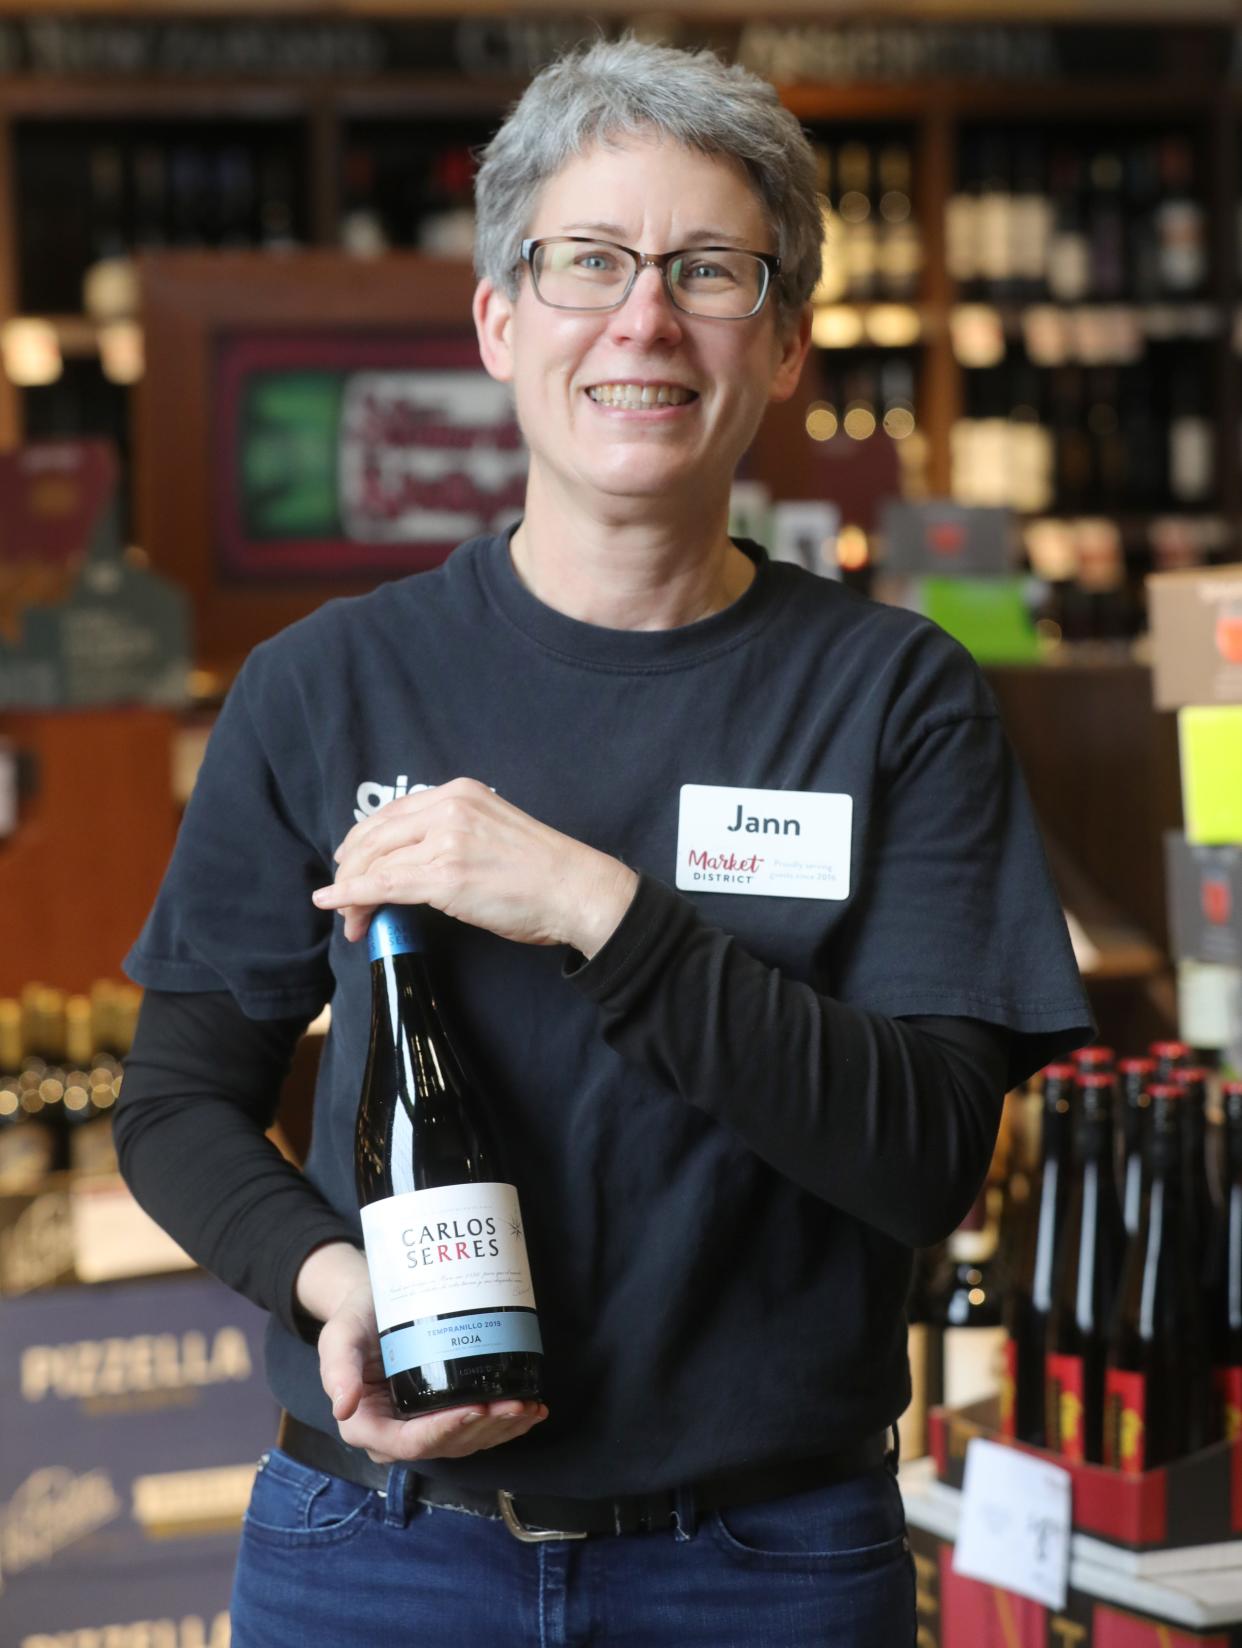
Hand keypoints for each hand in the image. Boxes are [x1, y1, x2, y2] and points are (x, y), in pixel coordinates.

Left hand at [312, 777, 636, 956]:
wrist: (575, 889)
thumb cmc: (541, 872)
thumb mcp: (491, 831)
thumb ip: (453, 834)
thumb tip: (413, 862)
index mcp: (459, 793)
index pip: (393, 813)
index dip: (363, 841)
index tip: (351, 863)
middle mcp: (449, 808)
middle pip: (375, 834)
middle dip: (350, 867)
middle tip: (341, 895)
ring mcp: (447, 841)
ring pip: (374, 862)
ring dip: (350, 890)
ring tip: (347, 916)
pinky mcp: (446, 877)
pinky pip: (383, 885)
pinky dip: (351, 896)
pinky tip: (336, 906)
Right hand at [318, 1274, 547, 1463]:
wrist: (375, 1301)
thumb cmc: (356, 1318)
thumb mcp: (340, 1335)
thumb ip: (337, 1368)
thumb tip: (343, 1406)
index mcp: (365, 1425)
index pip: (408, 1443)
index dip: (444, 1432)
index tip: (475, 1409)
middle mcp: (395, 1435)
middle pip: (445, 1445)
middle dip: (483, 1429)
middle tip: (514, 1404)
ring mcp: (421, 1426)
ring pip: (466, 1442)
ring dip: (501, 1430)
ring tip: (529, 1407)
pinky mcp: (442, 1414)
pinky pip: (475, 1430)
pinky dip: (506, 1424)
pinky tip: (531, 1410)